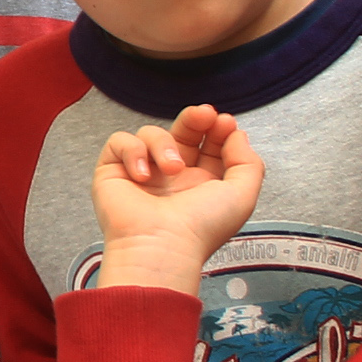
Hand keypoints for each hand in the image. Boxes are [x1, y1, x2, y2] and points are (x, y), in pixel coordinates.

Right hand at [89, 106, 261, 291]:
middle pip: (181, 132)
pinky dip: (132, 152)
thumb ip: (248, 162)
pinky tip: (142, 175)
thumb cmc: (200, 229)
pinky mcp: (113, 172)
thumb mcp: (242, 195)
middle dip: (194, 119)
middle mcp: (172, 178)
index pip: (209, 144)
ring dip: (164, 145)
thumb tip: (236, 135)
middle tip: (204, 115)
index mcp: (201, 184)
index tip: (225, 123)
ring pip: (151, 133)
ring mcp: (142, 174)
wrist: (162, 247)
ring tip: (171, 169)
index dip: (217, 129)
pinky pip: (120, 142)